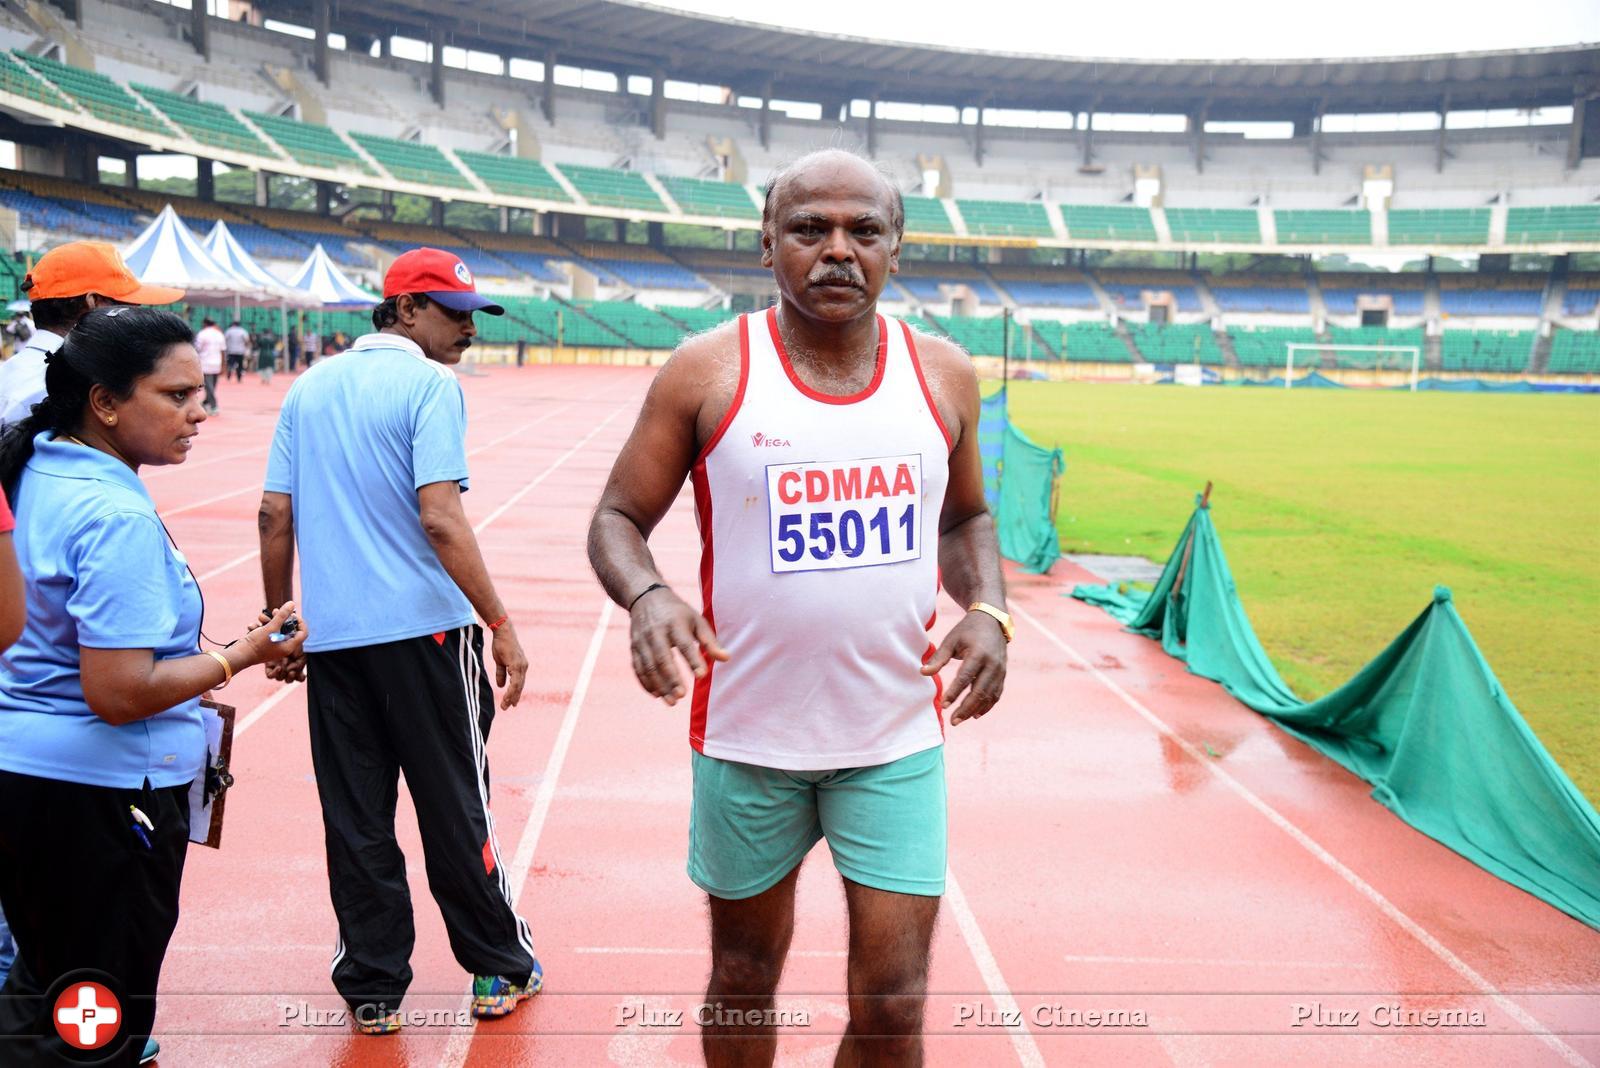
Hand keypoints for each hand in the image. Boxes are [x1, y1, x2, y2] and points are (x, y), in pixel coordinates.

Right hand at [252, 608, 305, 681]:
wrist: (239, 655)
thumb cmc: (257, 644)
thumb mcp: (271, 628)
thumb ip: (282, 615)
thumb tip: (292, 604)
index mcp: (289, 646)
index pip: (302, 633)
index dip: (300, 622)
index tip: (292, 614)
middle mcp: (283, 647)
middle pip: (288, 629)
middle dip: (281, 618)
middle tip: (275, 611)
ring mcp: (273, 645)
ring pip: (275, 629)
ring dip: (268, 621)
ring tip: (260, 617)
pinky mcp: (264, 644)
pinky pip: (266, 632)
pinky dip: (260, 627)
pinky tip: (252, 626)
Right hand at [490, 621, 527, 709]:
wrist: (502, 632)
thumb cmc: (501, 645)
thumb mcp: (500, 661)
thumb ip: (501, 673)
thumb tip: (501, 685)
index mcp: (520, 667)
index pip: (519, 683)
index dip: (515, 693)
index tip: (511, 702)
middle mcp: (523, 667)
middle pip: (519, 686)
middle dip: (513, 697)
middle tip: (508, 707)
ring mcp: (521, 666)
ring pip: (518, 685)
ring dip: (511, 696)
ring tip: (506, 705)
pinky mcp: (516, 664)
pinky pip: (515, 680)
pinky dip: (511, 689)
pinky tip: (507, 696)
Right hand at [628, 587, 727, 705]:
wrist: (645, 598)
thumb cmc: (678, 613)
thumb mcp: (696, 620)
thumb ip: (710, 641)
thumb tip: (726, 659)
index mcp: (674, 623)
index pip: (684, 643)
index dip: (692, 659)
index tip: (701, 675)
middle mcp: (656, 632)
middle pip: (662, 657)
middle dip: (671, 678)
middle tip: (682, 695)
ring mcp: (642, 640)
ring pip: (648, 666)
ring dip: (659, 685)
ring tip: (672, 702)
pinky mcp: (634, 647)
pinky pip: (638, 668)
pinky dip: (646, 683)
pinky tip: (657, 695)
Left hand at [921, 609, 1007, 724]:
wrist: (992, 621)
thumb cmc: (967, 631)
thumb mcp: (951, 640)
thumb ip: (938, 658)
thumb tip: (923, 673)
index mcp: (978, 653)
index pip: (965, 677)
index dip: (954, 692)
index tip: (943, 705)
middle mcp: (992, 664)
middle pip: (979, 691)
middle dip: (965, 708)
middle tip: (952, 721)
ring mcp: (1000, 670)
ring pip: (989, 696)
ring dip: (975, 710)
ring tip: (959, 719)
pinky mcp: (1003, 675)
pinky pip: (996, 694)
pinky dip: (987, 706)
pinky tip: (975, 715)